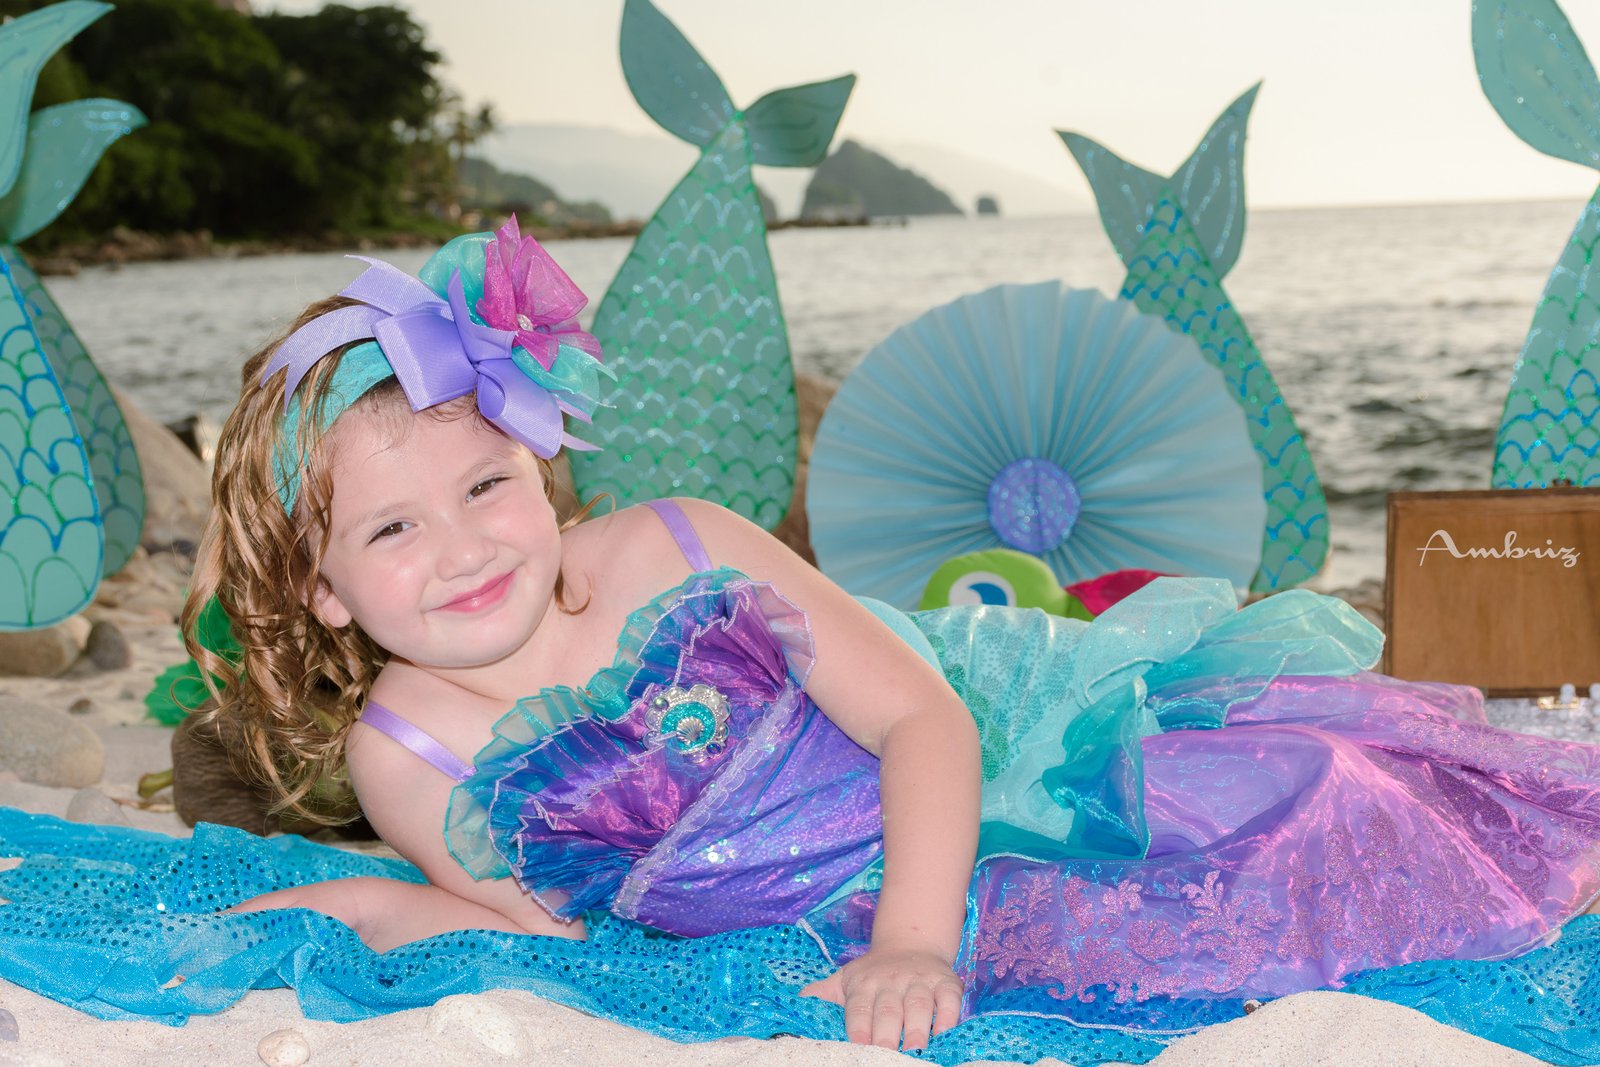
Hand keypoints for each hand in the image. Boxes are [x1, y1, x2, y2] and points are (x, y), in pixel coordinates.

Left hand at [800, 944, 963, 1050]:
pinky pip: (949, 1000)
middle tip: (885, 1054)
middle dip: (887, 1033)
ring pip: (919, 1004)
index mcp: (863, 983)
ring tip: (915, 1050)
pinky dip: (948, 1016)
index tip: (859, 1047)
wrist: (911, 943)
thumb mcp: (844, 979)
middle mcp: (891, 981)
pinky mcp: (946, 983)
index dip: (859, 1028)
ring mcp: (920, 981)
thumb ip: (820, 994)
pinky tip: (944, 1033)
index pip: (859, 1007)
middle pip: (888, 1009)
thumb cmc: (873, 973)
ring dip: (918, 1027)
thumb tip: (794, 1005)